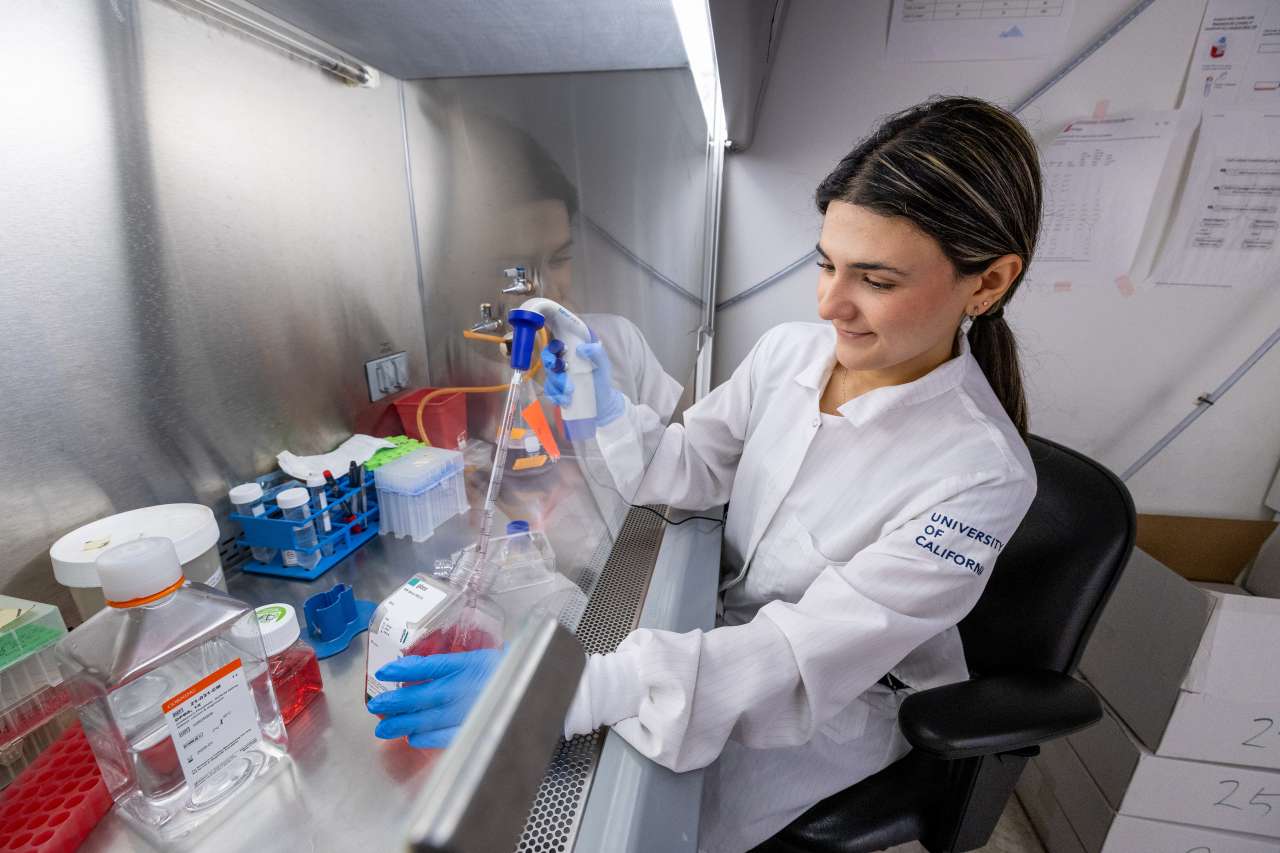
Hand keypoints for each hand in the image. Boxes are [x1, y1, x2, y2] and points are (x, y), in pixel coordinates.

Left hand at [367, 648, 502, 748]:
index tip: (384, 671)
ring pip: (430, 717)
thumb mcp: (474, 659)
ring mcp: (468, 709)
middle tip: (376, 707)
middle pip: (423, 694)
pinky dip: (428, 738)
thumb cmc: (499, 672)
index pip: (430, 666)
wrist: (528, 687)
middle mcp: (464, 687)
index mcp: (465, 665)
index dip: (405, 668)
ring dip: (404, 723)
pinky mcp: (474, 728)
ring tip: (384, 729)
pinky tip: (413, 739)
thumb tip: (412, 667)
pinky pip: (447, 735)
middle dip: (396, 701)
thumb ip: (447, 664)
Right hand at [538, 339, 623, 426]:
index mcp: (570, 354)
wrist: (603, 403)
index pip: (556, 345)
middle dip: (552, 364)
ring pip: (548, 377)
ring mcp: (557, 379)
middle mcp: (560, 365)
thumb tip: (581, 348)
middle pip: (547, 359)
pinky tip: (566, 400)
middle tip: (563, 370)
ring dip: (557, 383)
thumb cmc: (602, 380)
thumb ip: (597, 352)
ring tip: (570, 391)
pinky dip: (556, 396)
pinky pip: (550, 393)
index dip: (555, 346)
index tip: (564, 350)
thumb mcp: (603, 364)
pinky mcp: (556, 393)